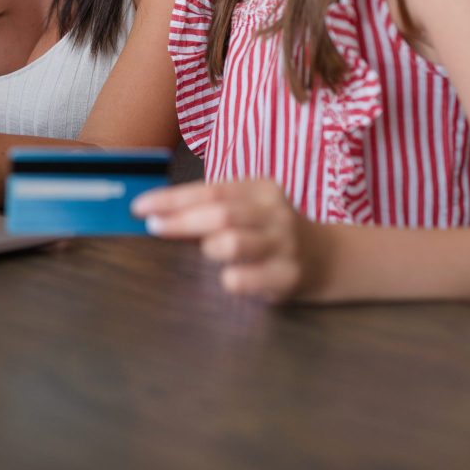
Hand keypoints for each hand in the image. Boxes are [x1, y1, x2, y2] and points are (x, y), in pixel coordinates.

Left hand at [132, 179, 326, 301]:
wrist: (328, 258)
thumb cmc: (271, 233)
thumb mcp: (249, 210)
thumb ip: (211, 210)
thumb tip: (157, 214)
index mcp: (260, 189)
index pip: (210, 190)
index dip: (172, 198)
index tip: (141, 207)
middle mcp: (273, 213)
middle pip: (220, 213)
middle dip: (181, 221)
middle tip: (154, 228)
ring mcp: (284, 243)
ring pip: (234, 242)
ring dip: (210, 248)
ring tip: (208, 252)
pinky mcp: (289, 275)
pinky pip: (251, 278)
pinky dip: (233, 278)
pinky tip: (228, 280)